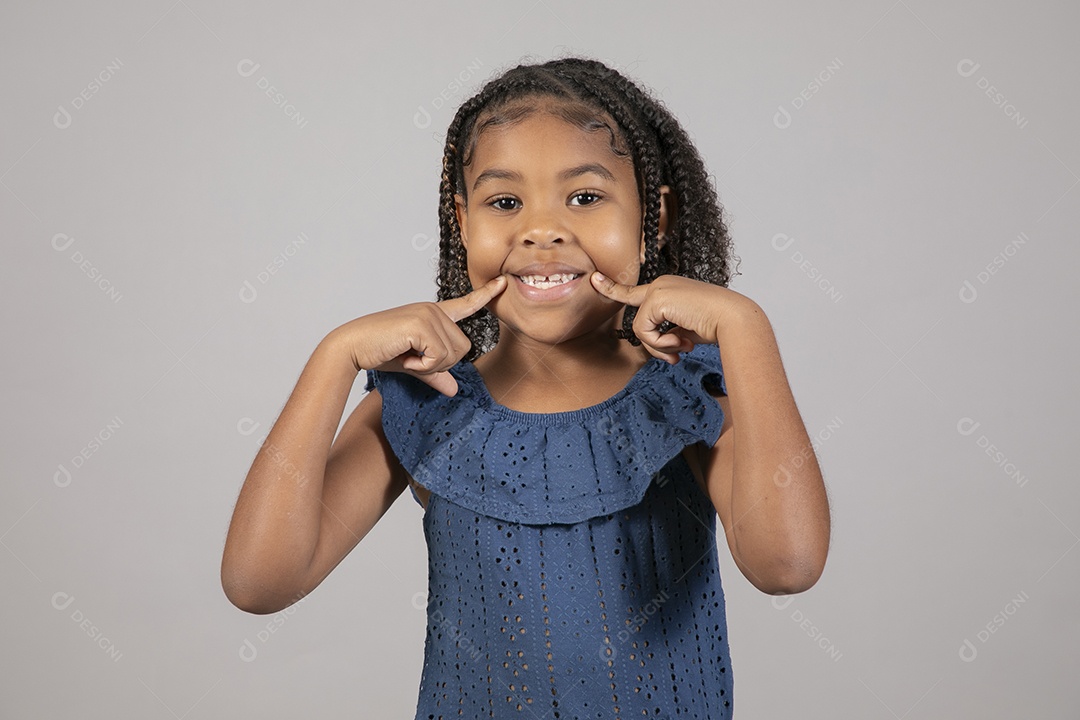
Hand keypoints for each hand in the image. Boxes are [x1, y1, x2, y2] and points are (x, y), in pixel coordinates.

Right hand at [328, 274, 506, 395]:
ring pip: (453, 354)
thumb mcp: (414, 365)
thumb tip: (454, 390)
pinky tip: (405, 358)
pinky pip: (438, 357)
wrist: (353, 348)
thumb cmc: (380, 352)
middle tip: (413, 359)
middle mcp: (433, 310)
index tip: (503, 283)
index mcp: (433, 314)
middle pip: (464, 348)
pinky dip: (422, 366)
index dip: (485, 295)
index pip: (465, 304)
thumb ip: (435, 374)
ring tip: (406, 357)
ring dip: (429, 366)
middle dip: (441, 363)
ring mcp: (428, 315)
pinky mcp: (420, 325)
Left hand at [590, 272, 744, 363]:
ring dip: (660, 346)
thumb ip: (670, 333)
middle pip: (638, 320)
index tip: (594, 279)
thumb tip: (664, 347)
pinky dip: (660, 344)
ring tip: (683, 347)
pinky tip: (681, 342)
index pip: (635, 291)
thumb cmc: (718, 325)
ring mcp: (658, 290)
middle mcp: (662, 284)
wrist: (734, 320)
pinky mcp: (657, 299)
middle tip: (677, 355)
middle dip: (654, 344)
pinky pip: (644, 331)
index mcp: (669, 288)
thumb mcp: (688, 329)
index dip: (612, 288)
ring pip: (640, 328)